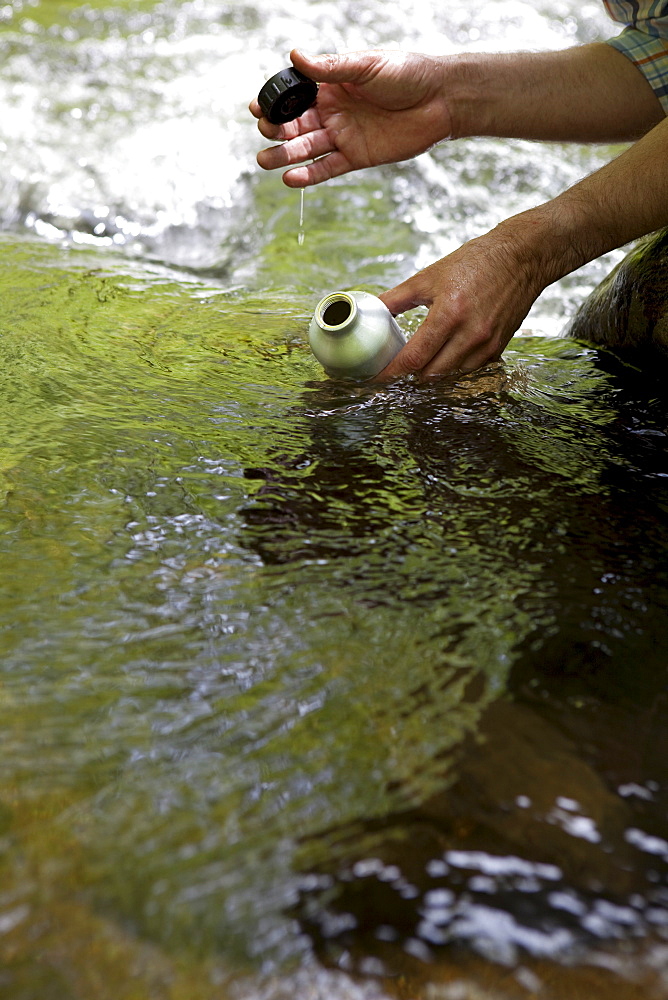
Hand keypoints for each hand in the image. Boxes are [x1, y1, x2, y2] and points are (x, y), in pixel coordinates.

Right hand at [250, 48, 451, 186]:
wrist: (440, 100)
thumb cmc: (407, 74)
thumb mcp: (366, 65)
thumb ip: (331, 67)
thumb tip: (295, 56)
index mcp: (331, 86)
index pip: (294, 96)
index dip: (274, 102)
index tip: (256, 107)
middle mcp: (333, 112)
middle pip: (295, 124)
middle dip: (275, 129)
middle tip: (265, 132)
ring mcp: (344, 136)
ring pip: (307, 149)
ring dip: (284, 155)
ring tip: (264, 161)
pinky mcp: (357, 157)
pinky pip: (328, 168)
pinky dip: (310, 175)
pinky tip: (291, 179)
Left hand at [377, 225, 548, 376]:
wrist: (521, 257)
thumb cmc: (477, 262)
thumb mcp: (429, 276)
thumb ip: (396, 298)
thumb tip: (373, 311)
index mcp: (449, 314)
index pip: (414, 357)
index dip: (392, 372)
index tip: (377, 377)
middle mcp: (470, 334)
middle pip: (430, 374)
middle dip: (410, 374)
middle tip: (397, 366)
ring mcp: (487, 344)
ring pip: (450, 376)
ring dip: (433, 372)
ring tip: (422, 358)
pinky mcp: (498, 348)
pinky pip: (469, 369)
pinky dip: (454, 366)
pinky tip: (446, 353)